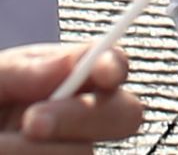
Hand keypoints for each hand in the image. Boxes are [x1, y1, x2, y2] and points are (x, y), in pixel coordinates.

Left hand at [0, 47, 141, 153]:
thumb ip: (22, 69)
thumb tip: (63, 64)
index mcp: (67, 81)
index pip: (112, 65)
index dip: (115, 65)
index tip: (102, 72)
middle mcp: (79, 120)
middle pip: (124, 114)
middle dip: (80, 116)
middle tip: (31, 120)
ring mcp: (72, 154)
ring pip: (83, 154)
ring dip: (34, 152)